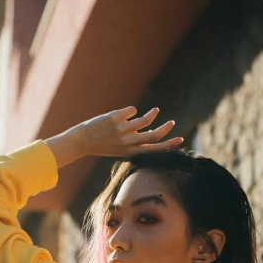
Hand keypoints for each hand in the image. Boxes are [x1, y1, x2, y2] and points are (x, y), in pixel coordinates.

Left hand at [44, 106, 182, 167]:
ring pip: (145, 120)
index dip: (169, 144)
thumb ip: (135, 143)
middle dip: (166, 129)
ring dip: (153, 114)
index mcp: (130, 152)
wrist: (81, 141)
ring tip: (155, 110)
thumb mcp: (120, 149)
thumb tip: (150, 131)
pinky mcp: (115, 118)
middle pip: (154, 135)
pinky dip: (132, 110)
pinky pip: (131, 110)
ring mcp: (121, 129)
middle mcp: (128, 142)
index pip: (155, 149)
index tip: (180, 139)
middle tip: (172, 122)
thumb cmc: (102, 145)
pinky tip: (128, 112)